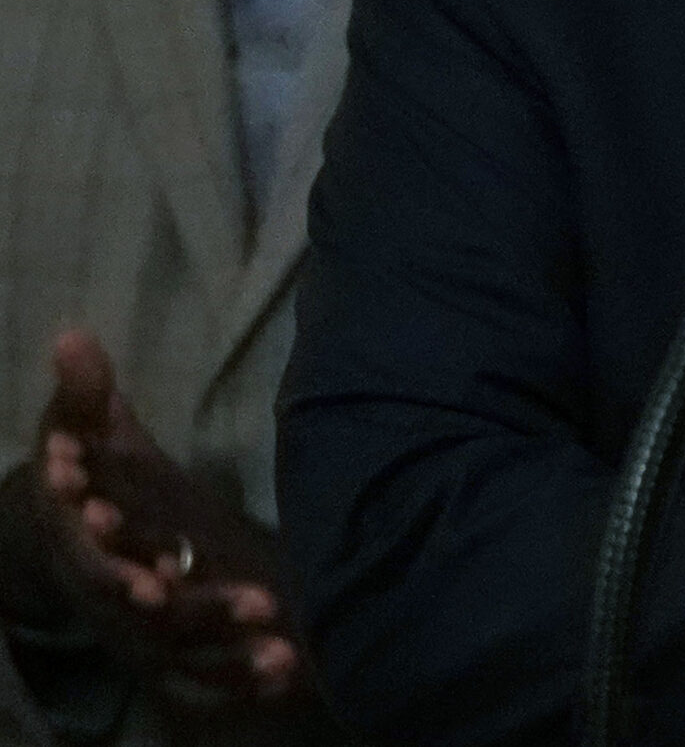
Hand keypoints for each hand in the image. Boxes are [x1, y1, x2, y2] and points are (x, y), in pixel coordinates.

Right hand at [30, 330, 302, 708]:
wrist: (91, 543)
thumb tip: (72, 334)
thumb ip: (84, 394)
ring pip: (175, 641)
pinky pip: (208, 674)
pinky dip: (242, 676)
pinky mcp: (177, 651)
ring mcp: (139, 626)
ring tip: (270, 626)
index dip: (100, 541)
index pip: (85, 547)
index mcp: (81, 541)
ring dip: (218, 635)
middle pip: (131, 601)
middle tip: (208, 594)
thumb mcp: (87, 436)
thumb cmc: (94, 481)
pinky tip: (286, 673)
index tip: (119, 538)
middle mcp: (108, 590)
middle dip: (163, 596)